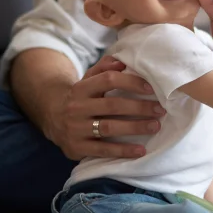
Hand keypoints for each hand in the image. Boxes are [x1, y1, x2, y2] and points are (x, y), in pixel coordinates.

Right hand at [47, 55, 165, 160]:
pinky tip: (141, 150)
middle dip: (139, 108)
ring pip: (109, 127)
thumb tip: (122, 62)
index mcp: (81, 88)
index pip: (108, 80)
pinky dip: (123, 151)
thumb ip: (104, 67)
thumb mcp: (88, 79)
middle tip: (160, 110)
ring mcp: (75, 128)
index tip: (152, 89)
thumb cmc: (81, 97)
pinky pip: (103, 150)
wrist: (52, 118)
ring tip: (155, 126)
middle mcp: (77, 107)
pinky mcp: (76, 148)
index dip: (131, 82)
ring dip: (135, 127)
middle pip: (112, 105)